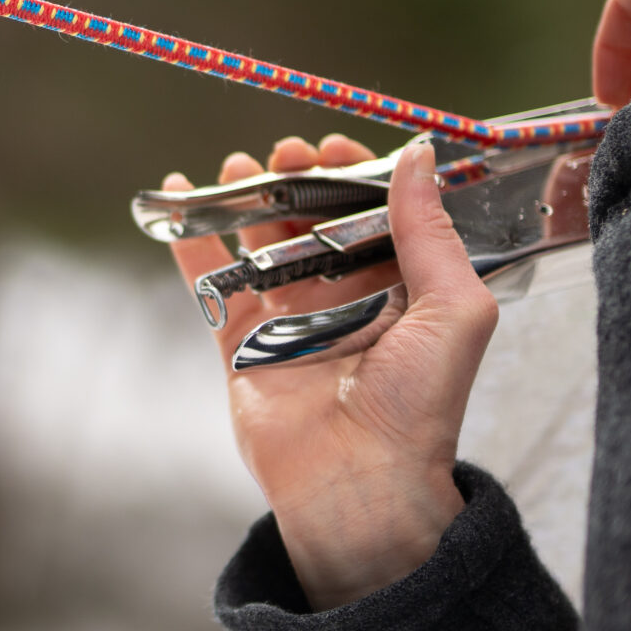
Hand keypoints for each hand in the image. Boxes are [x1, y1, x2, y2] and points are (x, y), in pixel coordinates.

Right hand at [166, 134, 499, 609]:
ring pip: (263, 245)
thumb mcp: (454, 309)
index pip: (380, 216)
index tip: (338, 148)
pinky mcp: (242, 346)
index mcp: (406, 292)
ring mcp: (290, 323)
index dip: (359, 177)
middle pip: (317, 223)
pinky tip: (176, 196)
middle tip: (288, 153)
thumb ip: (432, 232)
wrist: (360, 483)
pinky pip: (212, 283)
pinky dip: (191, 240)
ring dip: (250, 200)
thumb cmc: (420, 406)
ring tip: (241, 166)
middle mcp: (348, 302)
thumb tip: (416, 156)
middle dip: (301, 182)